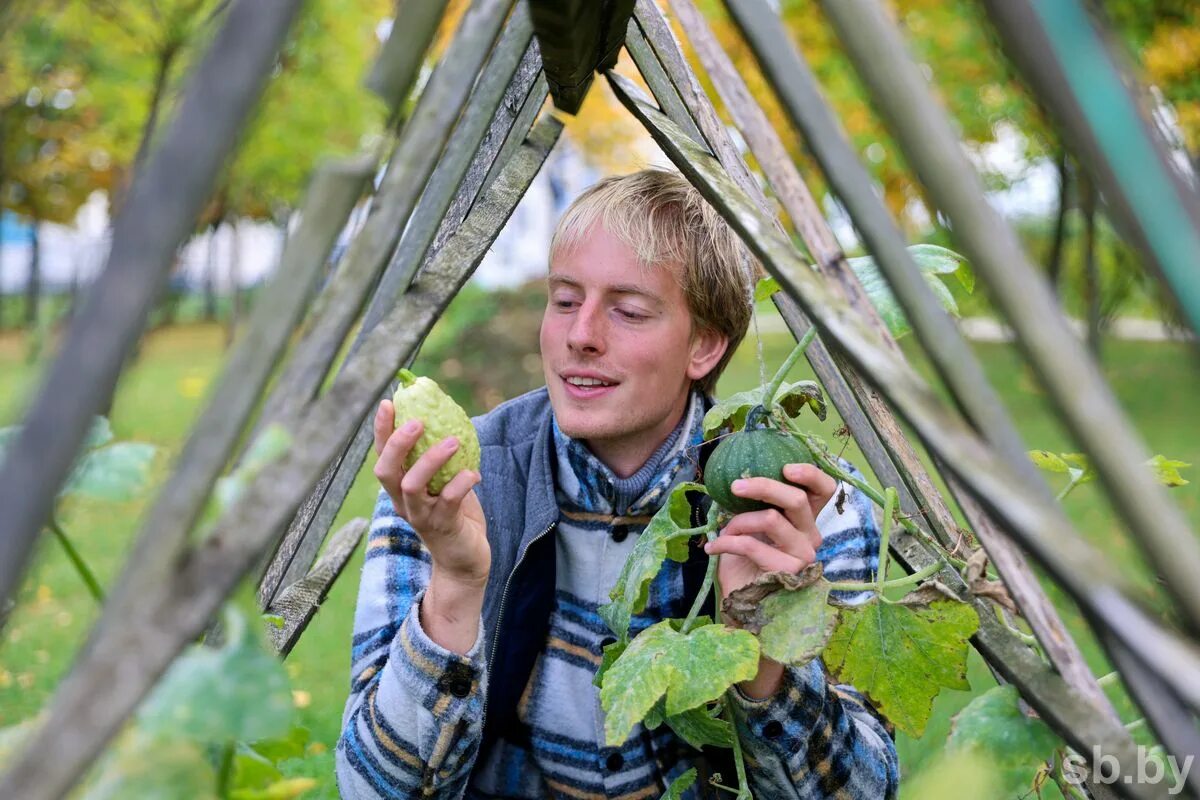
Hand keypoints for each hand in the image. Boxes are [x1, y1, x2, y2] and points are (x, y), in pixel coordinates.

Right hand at [373, 399, 489, 587]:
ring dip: (431, 460)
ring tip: (454, 441)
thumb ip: (441, 460)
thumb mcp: (443, 483)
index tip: (388, 403)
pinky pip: (448, 501)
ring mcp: (421, 516)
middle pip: (386, 472)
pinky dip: (461, 483)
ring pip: (412, 485)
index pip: (382, 456)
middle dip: (397, 444)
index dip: (382, 431)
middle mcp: (403, 503)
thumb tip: (449, 419)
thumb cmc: (454, 515)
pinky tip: (474, 473)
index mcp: (399, 489)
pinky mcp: (443, 527)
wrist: (464, 561)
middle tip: (418, 421)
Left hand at [704, 463, 837, 598]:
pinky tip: (713, 548)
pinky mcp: (787, 571)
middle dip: (763, 486)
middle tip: (736, 486)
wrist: (742, 599)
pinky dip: (726, 542)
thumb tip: (740, 479)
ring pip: (772, 519)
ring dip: (740, 521)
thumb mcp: (751, 526)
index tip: (786, 468)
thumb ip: (755, 504)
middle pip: (797, 499)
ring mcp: (802, 554)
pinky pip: (752, 544)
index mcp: (806, 520)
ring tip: (724, 531)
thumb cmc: (747, 559)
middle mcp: (811, 536)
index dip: (811, 474)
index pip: (825, 490)